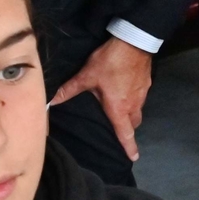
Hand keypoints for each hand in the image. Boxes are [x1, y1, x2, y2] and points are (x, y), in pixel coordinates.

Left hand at [48, 37, 152, 162]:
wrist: (134, 41)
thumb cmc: (110, 62)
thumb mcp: (87, 76)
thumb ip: (70, 90)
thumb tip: (52, 101)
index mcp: (118, 108)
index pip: (125, 134)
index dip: (129, 147)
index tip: (133, 158)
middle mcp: (133, 104)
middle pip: (133, 123)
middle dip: (127, 128)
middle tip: (118, 127)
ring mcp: (142, 94)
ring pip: (137, 110)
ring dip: (130, 113)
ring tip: (120, 107)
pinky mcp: (146, 82)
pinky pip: (140, 97)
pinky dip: (134, 98)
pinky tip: (126, 89)